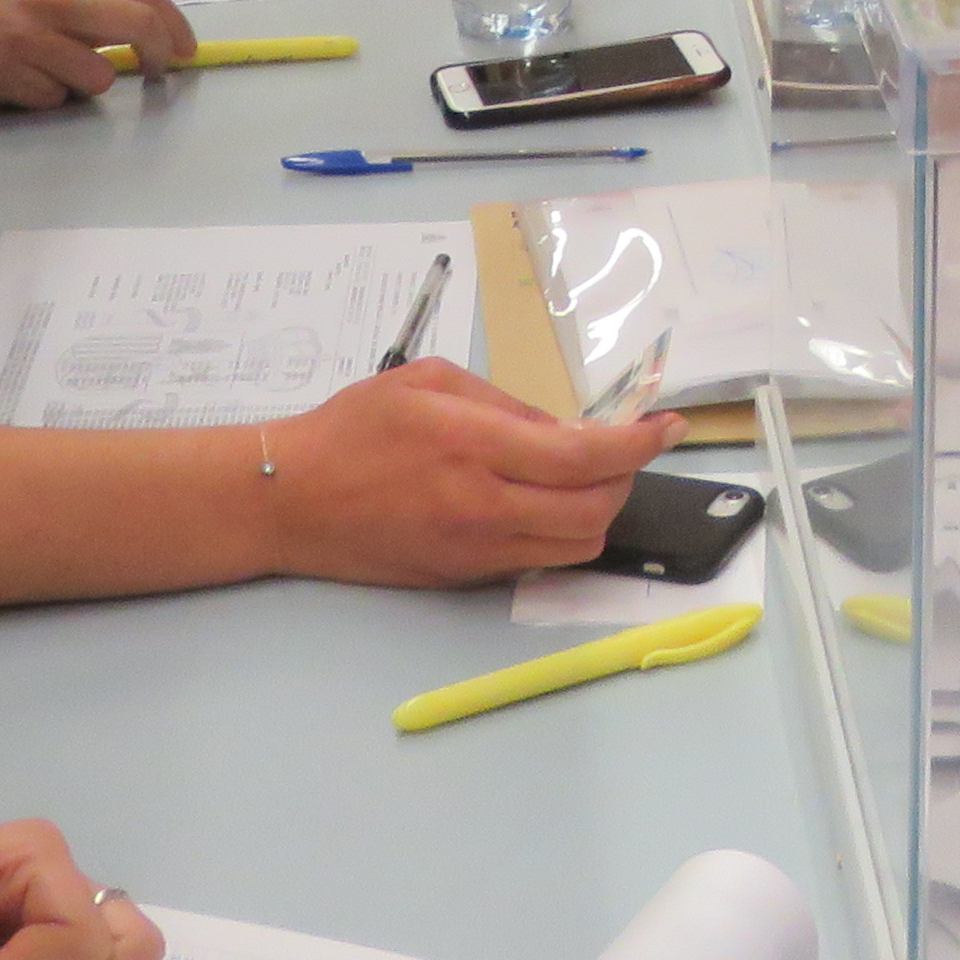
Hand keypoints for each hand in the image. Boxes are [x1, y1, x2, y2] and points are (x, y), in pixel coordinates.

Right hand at [0, 0, 196, 107]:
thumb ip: (75, 5)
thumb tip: (133, 37)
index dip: (174, 22)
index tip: (186, 49)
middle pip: (136, 24)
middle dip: (160, 54)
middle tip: (161, 74)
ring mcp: (28, 35)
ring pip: (98, 74)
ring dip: (82, 86)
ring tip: (42, 76)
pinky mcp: (5, 71)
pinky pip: (53, 100)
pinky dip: (41, 100)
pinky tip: (10, 85)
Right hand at [254, 356, 682, 580]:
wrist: (290, 500)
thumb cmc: (353, 427)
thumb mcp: (430, 382)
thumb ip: (505, 402)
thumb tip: (563, 429)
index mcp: (475, 446)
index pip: (585, 458)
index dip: (639, 445)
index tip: (669, 426)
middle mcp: (484, 507)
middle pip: (595, 510)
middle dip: (625, 478)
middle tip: (622, 448)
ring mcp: (475, 551)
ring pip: (577, 545)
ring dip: (597, 510)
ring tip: (584, 476)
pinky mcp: (464, 577)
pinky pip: (538, 560)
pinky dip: (559, 533)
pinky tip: (541, 502)